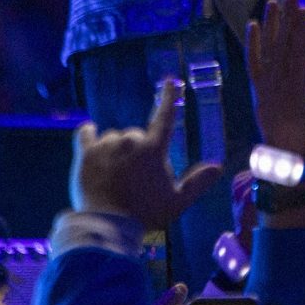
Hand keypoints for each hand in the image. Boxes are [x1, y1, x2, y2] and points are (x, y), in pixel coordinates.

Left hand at [72, 78, 223, 231]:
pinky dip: (89, 134)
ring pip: (113, 138)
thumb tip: (218, 167)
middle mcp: (130, 141)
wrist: (107, 225)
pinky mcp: (86, 153)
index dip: (168, 97)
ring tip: (114, 174)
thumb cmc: (145, 213)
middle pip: (136, 136)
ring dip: (115, 149)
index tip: (170, 80)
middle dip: (137, 151)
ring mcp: (107, 146)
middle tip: (135, 176)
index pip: (165, 117)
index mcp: (154, 149)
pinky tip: (89, 134)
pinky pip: (86, 134)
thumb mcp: (178, 201)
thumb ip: (197, 182)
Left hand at [246, 0, 304, 160]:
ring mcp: (267, 85)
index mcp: (296, 90)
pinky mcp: (260, 88)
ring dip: (271, 24)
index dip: (299, 30)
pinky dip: (253, 43)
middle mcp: (278, 84)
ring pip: (268, 49)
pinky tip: (254, 25)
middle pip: (282, 45)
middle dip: (287, 18)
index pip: (297, 54)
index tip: (303, 8)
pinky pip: (254, 62)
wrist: (284, 160)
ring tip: (274, 0)